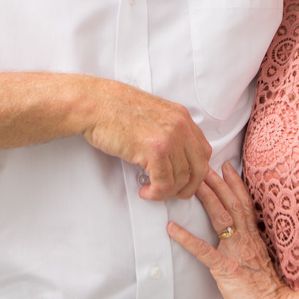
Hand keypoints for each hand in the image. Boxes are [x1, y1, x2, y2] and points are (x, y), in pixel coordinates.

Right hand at [80, 79, 212, 199]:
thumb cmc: (115, 110)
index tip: (180, 180)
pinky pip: (165, 183)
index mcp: (181, 117)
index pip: (203, 151)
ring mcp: (170, 137)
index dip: (194, 171)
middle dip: (187, 187)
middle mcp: (181, 125)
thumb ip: (168, 132)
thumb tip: (174, 158)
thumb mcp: (152, 115)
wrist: (95, 104)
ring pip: (183, 179)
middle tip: (170, 193)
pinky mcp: (155, 149)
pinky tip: (145, 191)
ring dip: (167, 193)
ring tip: (151, 191)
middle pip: (200, 168)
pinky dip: (156, 193)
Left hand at [167, 163, 293, 298]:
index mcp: (254, 237)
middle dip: (217, 182)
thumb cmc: (266, 290)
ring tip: (190, 184)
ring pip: (220, 218)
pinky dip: (186, 238)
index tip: (226, 166)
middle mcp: (246, 239)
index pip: (244, 203)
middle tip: (202, 164)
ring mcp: (236, 252)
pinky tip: (171, 228)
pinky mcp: (226, 269)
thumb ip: (248, 247)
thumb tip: (238, 238)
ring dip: (205, 198)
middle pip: (231, 203)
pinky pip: (204, 251)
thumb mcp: (258, 261)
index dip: (235, 183)